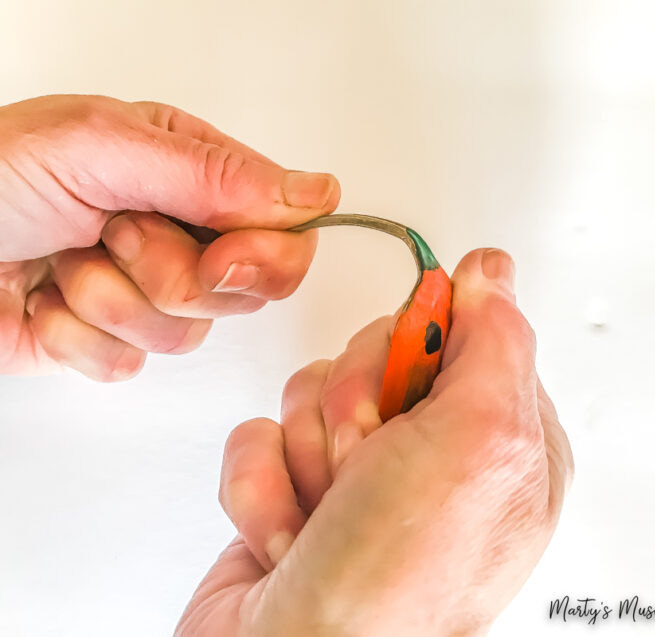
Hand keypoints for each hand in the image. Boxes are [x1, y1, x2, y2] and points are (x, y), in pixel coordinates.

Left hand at [0, 95, 339, 378]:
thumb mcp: (101, 148)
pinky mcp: (114, 339)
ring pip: (187, 332)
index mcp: (193, 175)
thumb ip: (212, 174)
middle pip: (243, 290)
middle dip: (172, 274)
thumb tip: (316, 195)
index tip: (219, 256)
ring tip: (67, 260)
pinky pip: (131, 362)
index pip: (285, 232)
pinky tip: (47, 300)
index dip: (264, 257)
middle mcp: (182, 234)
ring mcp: (150, 291)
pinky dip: (78, 336)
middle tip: (118, 236)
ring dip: (111, 299)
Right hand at [176, 248, 573, 636]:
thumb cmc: (397, 578)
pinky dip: (263, 486)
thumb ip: (495, 340)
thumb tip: (489, 270)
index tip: (408, 383)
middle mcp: (430, 453)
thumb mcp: (481, 440)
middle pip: (376, 355)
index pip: (456, 331)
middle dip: (355, 407)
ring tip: (326, 511)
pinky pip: (261, 434)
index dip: (420, 344)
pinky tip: (287, 535)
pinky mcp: (296, 486)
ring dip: (308, 453)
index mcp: (496, 439)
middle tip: (366, 463)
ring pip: (313, 390)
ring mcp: (360, 472)